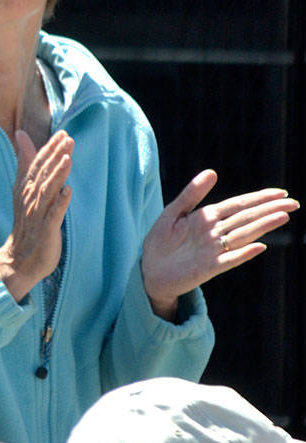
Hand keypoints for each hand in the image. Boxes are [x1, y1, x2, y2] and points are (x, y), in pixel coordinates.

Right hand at [0, 130, 74, 302]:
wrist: (21, 256)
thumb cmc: (27, 220)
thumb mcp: (23, 187)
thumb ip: (25, 161)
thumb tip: (21, 134)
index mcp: (26, 187)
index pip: (37, 165)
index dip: (49, 149)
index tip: (62, 134)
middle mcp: (30, 198)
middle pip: (43, 174)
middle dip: (55, 156)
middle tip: (68, 139)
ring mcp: (37, 214)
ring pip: (48, 191)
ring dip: (58, 175)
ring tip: (68, 159)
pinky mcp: (46, 230)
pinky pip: (53, 215)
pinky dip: (60, 203)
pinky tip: (68, 191)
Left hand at [142, 170, 297, 319]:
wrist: (150, 270)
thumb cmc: (161, 241)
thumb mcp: (173, 212)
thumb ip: (191, 193)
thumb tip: (212, 171)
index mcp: (207, 218)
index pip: (238, 205)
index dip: (258, 199)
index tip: (280, 193)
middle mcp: (215, 233)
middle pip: (246, 218)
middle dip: (268, 210)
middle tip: (293, 202)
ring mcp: (214, 250)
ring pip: (243, 235)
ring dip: (262, 226)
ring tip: (283, 216)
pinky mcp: (209, 267)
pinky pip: (229, 259)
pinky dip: (244, 253)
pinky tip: (259, 246)